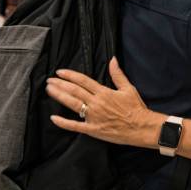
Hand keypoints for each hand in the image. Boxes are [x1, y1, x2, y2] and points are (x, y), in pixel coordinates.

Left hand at [46, 57, 164, 148]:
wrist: (141, 127)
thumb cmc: (136, 108)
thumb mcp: (128, 88)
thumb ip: (118, 74)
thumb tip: (112, 60)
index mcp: (104, 92)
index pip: (83, 81)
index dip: (70, 75)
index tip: (59, 72)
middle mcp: (96, 103)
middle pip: (74, 91)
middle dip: (60, 84)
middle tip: (49, 80)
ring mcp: (93, 116)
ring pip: (73, 104)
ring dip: (59, 96)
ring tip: (50, 90)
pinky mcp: (93, 129)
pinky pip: (75, 126)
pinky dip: (63, 122)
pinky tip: (53, 118)